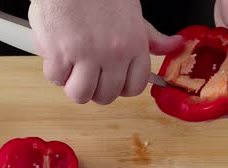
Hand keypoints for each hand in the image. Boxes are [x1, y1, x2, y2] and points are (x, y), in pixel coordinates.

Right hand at [28, 0, 181, 104]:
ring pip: (80, 95)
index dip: (120, 87)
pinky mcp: (59, 55)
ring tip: (70, 66)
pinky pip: (56, 80)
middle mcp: (113, 54)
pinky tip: (56, 54)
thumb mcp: (132, 12)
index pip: (134, 87)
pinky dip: (53, 70)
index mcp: (134, 44)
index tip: (110, 79)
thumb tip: (174, 45)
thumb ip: (149, 36)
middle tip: (86, 72)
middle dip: (94, 89)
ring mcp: (86, 56)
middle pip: (106, 96)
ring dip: (72, 85)